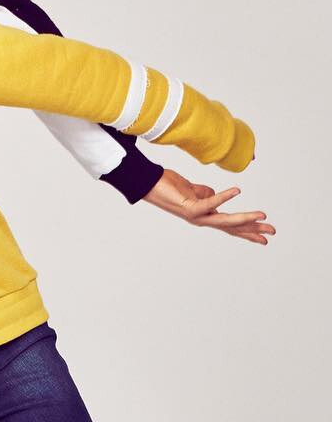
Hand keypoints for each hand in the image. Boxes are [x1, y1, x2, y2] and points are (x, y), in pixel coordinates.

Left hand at [142, 169, 274, 244]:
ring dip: (244, 219)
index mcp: (205, 215)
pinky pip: (210, 203)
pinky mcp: (190, 207)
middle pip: (232, 227)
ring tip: (262, 216)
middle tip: (272, 232)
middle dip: (252, 230)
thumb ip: (207, 194)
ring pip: (224, 220)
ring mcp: (196, 215)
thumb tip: (215, 194)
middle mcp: (202, 219)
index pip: (230, 226)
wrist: (150, 184)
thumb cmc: (170, 186)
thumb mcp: (193, 190)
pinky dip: (224, 197)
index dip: (247, 231)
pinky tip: (237, 191)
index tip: (265, 238)